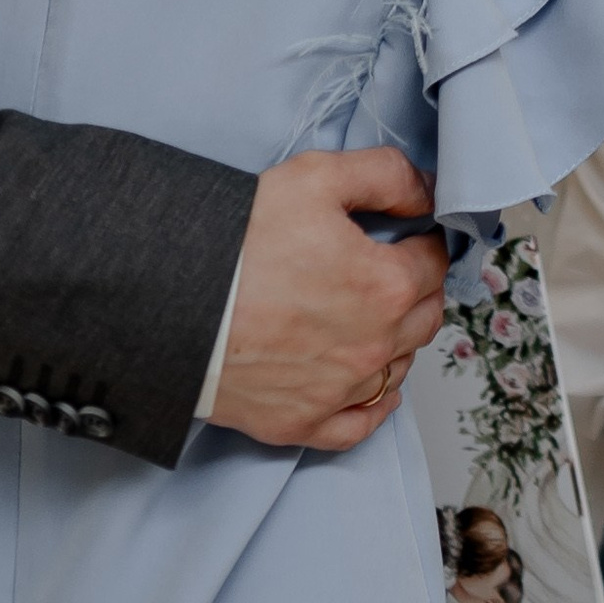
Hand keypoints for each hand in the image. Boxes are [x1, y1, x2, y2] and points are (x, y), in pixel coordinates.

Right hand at [208, 148, 447, 452]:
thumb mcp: (317, 178)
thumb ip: (387, 177)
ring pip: (398, 368)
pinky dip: (373, 406)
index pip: (433, 262)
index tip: (413, 234)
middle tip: (395, 269)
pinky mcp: (300, 423)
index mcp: (385, 286)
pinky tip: (372, 387)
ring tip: (373, 316)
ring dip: (398, 340)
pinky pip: (359, 425)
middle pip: (424, 317)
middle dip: (417, 289)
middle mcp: (372, 347)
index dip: (425, 241)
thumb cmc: (239, 242)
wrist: (169, 303)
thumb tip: (428, 194)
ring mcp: (338, 392)